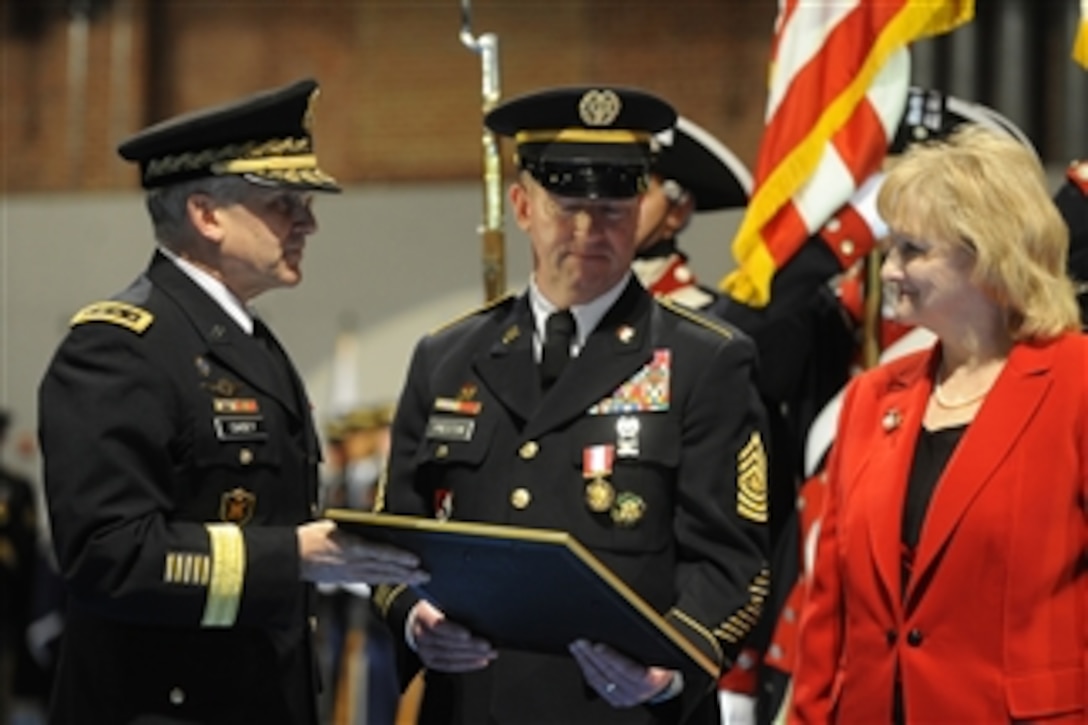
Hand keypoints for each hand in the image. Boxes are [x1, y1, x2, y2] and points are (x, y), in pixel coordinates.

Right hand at [297, 520, 428, 585]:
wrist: (292, 557)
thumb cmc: (312, 538)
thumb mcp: (335, 525)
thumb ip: (357, 527)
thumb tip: (379, 524)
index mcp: (350, 546)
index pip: (380, 552)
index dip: (399, 557)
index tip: (415, 560)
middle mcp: (353, 563)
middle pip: (385, 568)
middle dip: (406, 573)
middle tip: (425, 575)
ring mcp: (350, 573)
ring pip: (380, 577)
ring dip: (400, 579)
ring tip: (417, 580)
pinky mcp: (347, 579)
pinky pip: (371, 580)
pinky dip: (386, 580)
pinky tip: (397, 580)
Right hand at [409, 600, 496, 672]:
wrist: (422, 619)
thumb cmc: (439, 606)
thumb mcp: (444, 599)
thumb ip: (456, 604)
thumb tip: (479, 608)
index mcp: (423, 614)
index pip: (436, 624)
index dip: (452, 630)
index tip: (468, 634)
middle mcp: (419, 633)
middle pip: (445, 642)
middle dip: (469, 645)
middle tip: (488, 645)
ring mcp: (424, 650)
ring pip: (449, 656)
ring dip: (472, 656)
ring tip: (490, 653)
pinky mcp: (430, 661)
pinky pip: (449, 666)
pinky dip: (467, 664)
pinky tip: (482, 661)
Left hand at [568, 639, 677, 707]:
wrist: (664, 683)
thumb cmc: (661, 663)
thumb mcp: (659, 651)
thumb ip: (647, 642)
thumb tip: (630, 625)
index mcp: (651, 680)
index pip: (627, 669)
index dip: (610, 657)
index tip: (597, 645)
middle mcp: (638, 692)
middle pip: (609, 674)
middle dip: (591, 656)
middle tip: (580, 642)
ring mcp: (626, 698)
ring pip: (599, 681)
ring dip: (585, 662)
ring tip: (576, 648)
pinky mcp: (616, 700)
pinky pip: (597, 686)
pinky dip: (587, 672)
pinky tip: (581, 660)